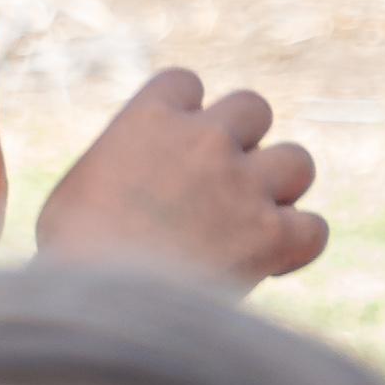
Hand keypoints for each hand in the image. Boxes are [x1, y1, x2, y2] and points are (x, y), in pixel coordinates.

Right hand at [40, 67, 327, 289]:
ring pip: (298, 160)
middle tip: (220, 182)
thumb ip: (121, 168)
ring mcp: (243, 184)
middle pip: (252, 107)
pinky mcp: (272, 235)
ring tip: (251, 220)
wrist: (98, 302)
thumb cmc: (70, 254)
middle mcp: (203, 140)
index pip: (185, 83)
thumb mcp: (78, 191)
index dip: (185, 113)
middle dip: (243, 140)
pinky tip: (269, 263)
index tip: (174, 146)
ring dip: (280, 186)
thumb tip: (139, 186)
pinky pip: (314, 228)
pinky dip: (296, 245)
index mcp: (146, 120)